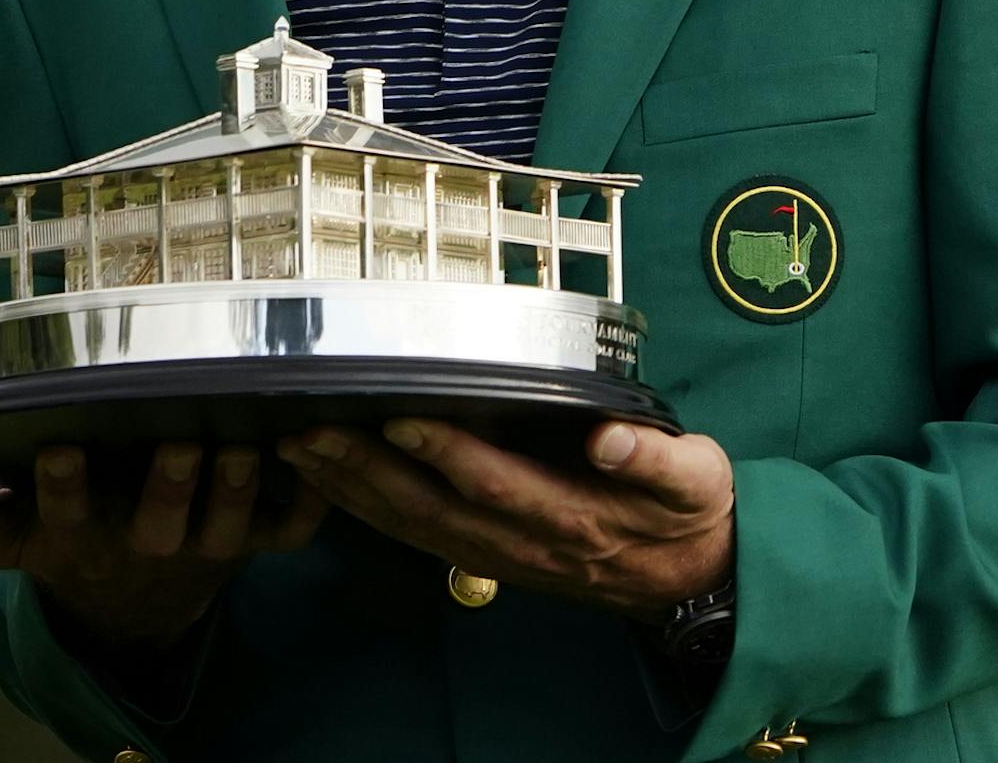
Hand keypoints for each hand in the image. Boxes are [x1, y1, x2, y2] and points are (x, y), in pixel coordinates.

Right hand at [0, 441, 329, 647]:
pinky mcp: (257, 543)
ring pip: (229, 526)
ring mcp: (207, 547)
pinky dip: (311, 501)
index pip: (66, 515)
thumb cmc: (75, 541)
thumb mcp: (17, 542)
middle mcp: (148, 545)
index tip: (60, 447)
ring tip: (246, 445)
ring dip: (239, 489)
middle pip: (161, 525)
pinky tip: (315, 455)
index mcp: (84, 538)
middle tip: (181, 443)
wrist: (138, 604)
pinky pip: (292, 530)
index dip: (62, 487)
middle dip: (170, 485)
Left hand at [279, 418, 733, 623]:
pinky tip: (336, 484)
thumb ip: (656, 458)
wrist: (692, 580)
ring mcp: (503, 556)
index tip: (399, 416)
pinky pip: (420, 536)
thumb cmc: (691, 515)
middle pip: (432, 508)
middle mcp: (526, 542)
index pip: (496, 482)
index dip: (444, 452)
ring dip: (353, 491)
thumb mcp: (696, 479)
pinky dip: (370, 512)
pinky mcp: (491, 556)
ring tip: (301, 450)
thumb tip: (611, 436)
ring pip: (415, 527)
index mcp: (573, 516)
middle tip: (310, 430)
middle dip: (366, 470)